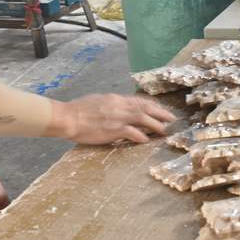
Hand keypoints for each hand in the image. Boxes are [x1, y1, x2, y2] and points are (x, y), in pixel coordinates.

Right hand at [51, 93, 175, 144]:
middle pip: (145, 108)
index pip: (138, 101)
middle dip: (160, 113)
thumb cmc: (77, 110)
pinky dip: (141, 136)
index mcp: (115, 99)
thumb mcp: (98, 101)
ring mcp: (117, 117)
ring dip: (156, 124)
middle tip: (171, 119)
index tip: (160, 109)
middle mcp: (120, 106)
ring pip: (143, 118)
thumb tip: (119, 107)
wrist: (68, 117)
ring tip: (165, 130)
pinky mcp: (113, 129)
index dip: (152, 105)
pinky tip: (146, 140)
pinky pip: (132, 132)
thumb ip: (111, 104)